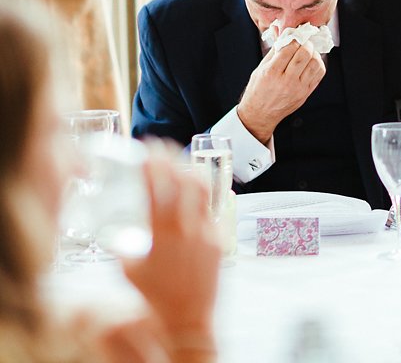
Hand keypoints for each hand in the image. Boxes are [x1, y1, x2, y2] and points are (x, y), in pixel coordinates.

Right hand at [121, 153, 220, 346]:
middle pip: (184, 181)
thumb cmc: (155, 297)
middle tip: (162, 148)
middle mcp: (188, 230)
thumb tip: (116, 232)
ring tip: (180, 162)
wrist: (187, 318)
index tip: (146, 151)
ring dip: (190, 172)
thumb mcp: (130, 270)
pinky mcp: (219, 240)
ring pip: (203, 191)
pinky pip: (212, 210)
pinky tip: (194, 191)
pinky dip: (201, 197)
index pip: (158, 189)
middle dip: (172, 160)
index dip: (152, 166)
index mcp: (163, 235)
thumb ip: (124, 247)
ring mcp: (207, 233)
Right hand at [237, 40, 325, 141]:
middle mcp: (286, 81)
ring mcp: (298, 88)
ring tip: (308, 52)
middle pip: (304, 54)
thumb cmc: (258, 90)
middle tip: (303, 42)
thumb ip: (274, 50)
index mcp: (271, 72)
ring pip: (315, 64)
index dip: (294, 39)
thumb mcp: (260, 68)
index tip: (294, 37)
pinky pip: (319, 74)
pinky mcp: (306, 93)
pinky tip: (311, 62)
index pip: (289, 49)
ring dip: (314, 54)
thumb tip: (280, 32)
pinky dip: (318, 64)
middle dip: (306, 44)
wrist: (260, 114)